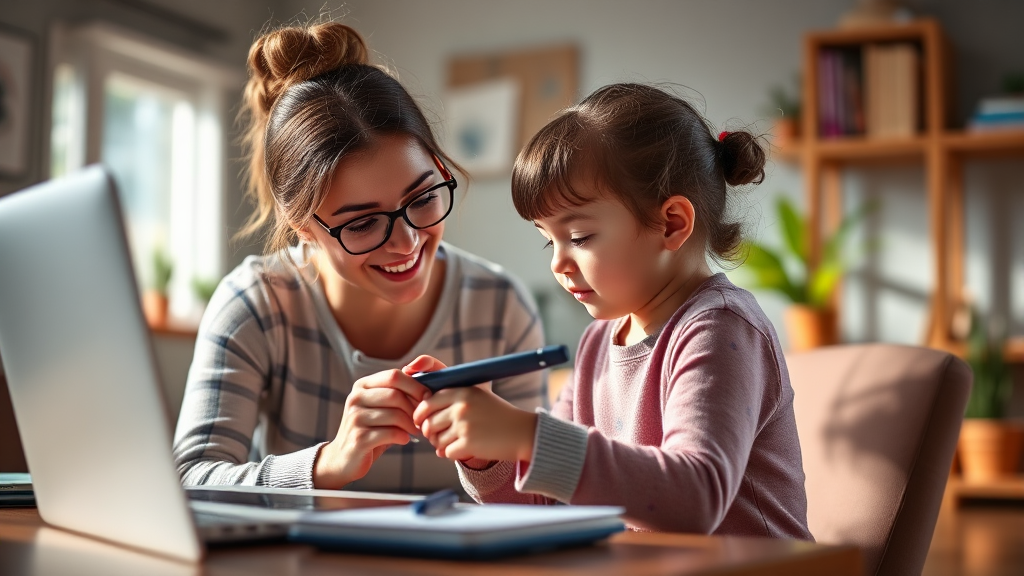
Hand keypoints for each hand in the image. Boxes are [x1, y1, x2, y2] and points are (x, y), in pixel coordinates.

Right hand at [312, 368, 427, 488]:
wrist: (344, 458)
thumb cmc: (371, 430)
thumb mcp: (380, 407)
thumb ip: (397, 394)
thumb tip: (427, 387)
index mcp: (362, 386)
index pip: (394, 376)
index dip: (415, 385)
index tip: (428, 398)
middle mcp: (355, 398)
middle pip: (395, 395)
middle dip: (414, 408)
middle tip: (422, 419)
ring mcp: (355, 418)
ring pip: (395, 415)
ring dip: (411, 425)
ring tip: (415, 431)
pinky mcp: (358, 439)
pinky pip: (390, 433)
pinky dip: (402, 437)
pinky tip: (404, 439)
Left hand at [412, 378, 537, 464]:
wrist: (522, 432)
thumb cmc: (499, 415)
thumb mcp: (477, 396)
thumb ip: (452, 398)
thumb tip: (422, 408)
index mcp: (462, 392)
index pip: (428, 402)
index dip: (421, 414)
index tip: (422, 421)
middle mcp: (461, 407)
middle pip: (429, 423)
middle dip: (430, 433)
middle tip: (436, 437)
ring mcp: (464, 425)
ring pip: (436, 440)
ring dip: (442, 445)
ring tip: (455, 443)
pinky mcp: (468, 443)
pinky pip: (446, 452)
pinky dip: (452, 454)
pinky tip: (463, 450)